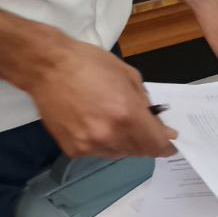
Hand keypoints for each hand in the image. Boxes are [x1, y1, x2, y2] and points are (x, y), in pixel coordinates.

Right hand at [26, 38, 177, 158]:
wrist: (47, 67)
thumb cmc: (88, 63)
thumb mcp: (127, 74)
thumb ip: (144, 101)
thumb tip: (154, 118)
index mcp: (127, 115)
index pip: (157, 143)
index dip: (167, 144)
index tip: (170, 140)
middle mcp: (110, 135)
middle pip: (139, 151)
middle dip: (146, 140)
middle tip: (143, 126)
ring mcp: (90, 145)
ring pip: (118, 153)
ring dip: (124, 142)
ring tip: (115, 121)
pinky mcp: (73, 149)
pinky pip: (98, 152)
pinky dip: (103, 142)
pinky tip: (96, 124)